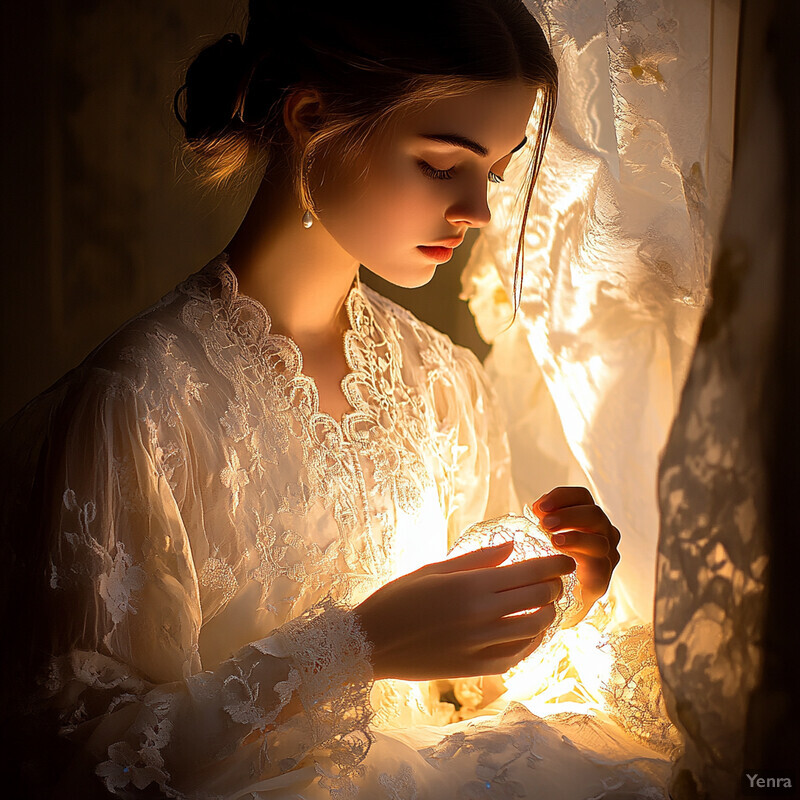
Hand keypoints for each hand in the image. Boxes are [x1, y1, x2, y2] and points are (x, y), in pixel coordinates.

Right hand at [354, 542, 575, 680]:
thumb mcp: (433, 569)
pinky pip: (518, 655)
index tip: (567, 559)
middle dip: (553, 586)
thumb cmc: (398, 599)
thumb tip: (512, 546)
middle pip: (538, 598)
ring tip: (544, 604)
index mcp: (469, 586)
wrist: (370, 643)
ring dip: (546, 613)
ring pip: (535, 628)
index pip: (529, 572)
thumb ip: (476, 559)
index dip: (555, 564)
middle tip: (554, 580)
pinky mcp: (475, 668)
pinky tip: (530, 631)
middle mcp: (480, 615)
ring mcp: (479, 645)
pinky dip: (532, 641)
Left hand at [528, 486, 619, 622]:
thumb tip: (538, 508)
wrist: (550, 602)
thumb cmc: (544, 562)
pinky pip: (599, 565)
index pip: (582, 496)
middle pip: (594, 514)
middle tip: (544, 523)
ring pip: (600, 540)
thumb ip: (543, 519)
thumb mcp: (541, 535)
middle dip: (568, 515)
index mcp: (587, 518)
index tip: (538, 506)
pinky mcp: (602, 581)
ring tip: (553, 540)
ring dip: (575, 536)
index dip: (562, 496)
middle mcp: (603, 534)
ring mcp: (606, 558)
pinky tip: (563, 559)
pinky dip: (582, 560)